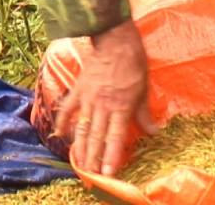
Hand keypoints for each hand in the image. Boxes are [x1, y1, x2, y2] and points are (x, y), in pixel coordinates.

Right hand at [52, 20, 157, 176]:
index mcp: (121, 106)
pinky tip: (60, 134)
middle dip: (93, 158)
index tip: (108, 173)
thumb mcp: (144, 89)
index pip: (115, 137)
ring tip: (77, 162)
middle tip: (90, 174)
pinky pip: (68, 108)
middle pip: (96, 136)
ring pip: (81, 127)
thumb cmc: (133, 63)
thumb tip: (153, 131)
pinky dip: (63, 121)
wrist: (114, 39)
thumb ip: (144, 113)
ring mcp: (88, 98)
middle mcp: (103, 105)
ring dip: (79, 147)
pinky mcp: (78, 89)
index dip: (112, 156)